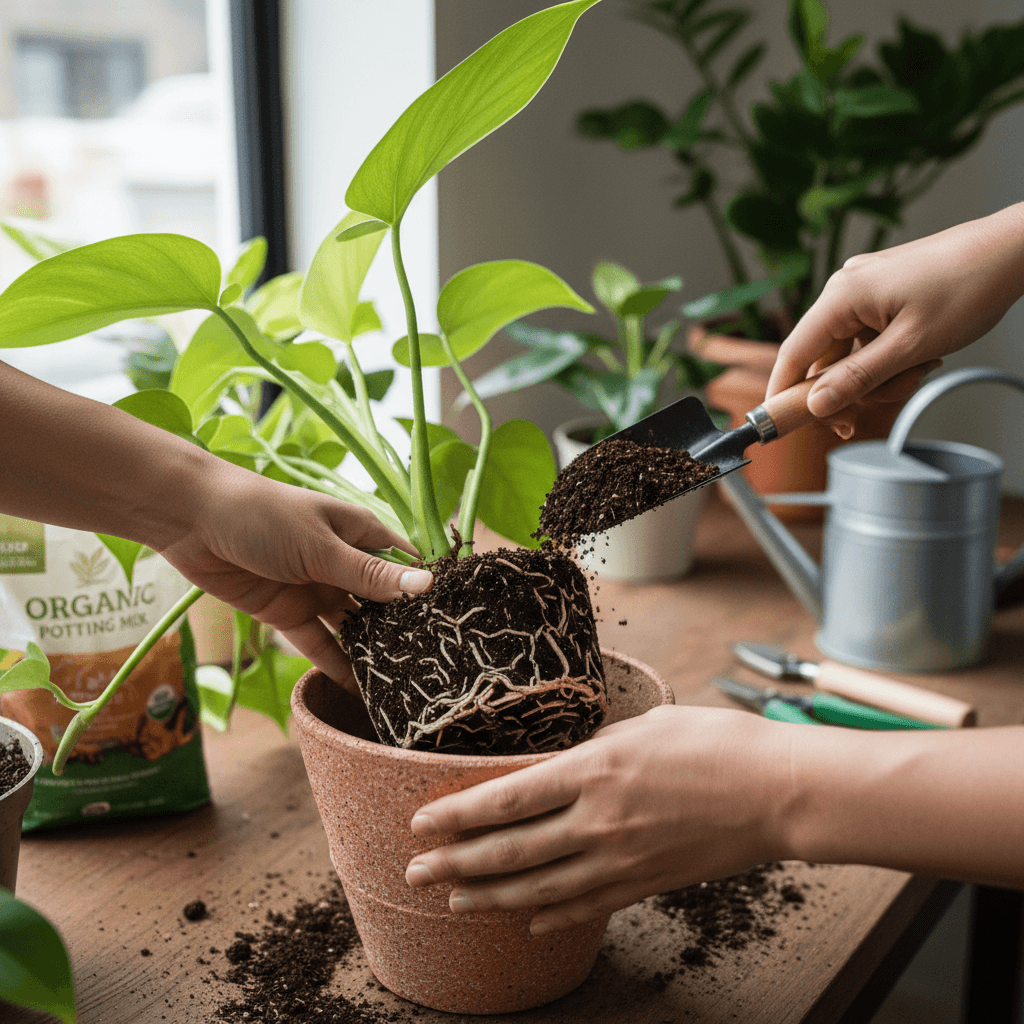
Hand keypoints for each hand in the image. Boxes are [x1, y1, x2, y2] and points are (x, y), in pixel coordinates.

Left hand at [157, 462, 430, 691]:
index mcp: (360, 534)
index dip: (427, 593)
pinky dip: (334, 664)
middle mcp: (343, 563)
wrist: (191, 519)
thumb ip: (369, 575)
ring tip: (400, 686)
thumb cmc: (263, 515)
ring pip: (352, 627)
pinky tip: (357, 689)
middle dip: (401, 630)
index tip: (455, 626)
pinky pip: (318, 643)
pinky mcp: (287, 613)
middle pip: (381, 603)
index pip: (405, 567)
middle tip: (431, 669)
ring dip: (370, 651)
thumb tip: (426, 588)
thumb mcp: (321, 547)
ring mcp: (316, 589)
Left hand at [404, 705, 793, 934]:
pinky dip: (551, 918)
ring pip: (539, 888)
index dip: (457, 815)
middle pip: (510, 850)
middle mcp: (597, 821)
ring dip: (491, 898)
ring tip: (456, 903)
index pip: (506, 799)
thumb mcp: (644, 724)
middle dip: (457, 864)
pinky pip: (587, 907)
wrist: (777, 792)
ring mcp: (621, 860)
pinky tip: (528, 924)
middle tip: (417, 873)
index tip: (422, 824)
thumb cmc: (715, 744)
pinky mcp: (646, 883)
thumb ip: (593, 747)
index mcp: (592, 770)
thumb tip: (558, 759)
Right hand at [767, 203, 1023, 419]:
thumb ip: (858, 378)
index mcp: (843, 295)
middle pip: (822, 358)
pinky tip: (917, 359)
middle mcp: (845, 289)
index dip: (782, 391)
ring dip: (875, 376)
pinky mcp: (882, 293)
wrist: (1012, 250)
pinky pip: (867, 339)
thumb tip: (816, 404)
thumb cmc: (969, 286)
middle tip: (864, 417)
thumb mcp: (911, 346)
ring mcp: (864, 290)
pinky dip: (886, 359)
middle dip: (846, 390)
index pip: (794, 352)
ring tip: (917, 372)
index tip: (777, 422)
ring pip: (848, 353)